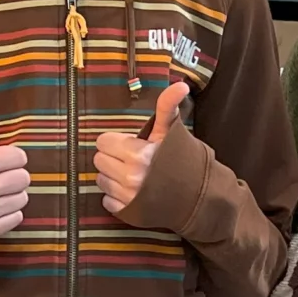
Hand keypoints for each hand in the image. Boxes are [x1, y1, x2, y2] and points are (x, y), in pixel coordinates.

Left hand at [95, 83, 189, 214]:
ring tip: (133, 174)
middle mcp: (130, 176)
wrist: (198, 197)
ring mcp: (127, 196)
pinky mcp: (126, 212)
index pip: (103, 141)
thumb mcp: (172, 132)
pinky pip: (106, 200)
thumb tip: (180, 84)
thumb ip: (167, 106)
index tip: (130, 144)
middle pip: (99, 159)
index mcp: (137, 153)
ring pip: (101, 179)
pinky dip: (116, 196)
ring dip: (113, 176)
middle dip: (113, 157)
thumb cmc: (183, 161)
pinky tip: (132, 191)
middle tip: (131, 159)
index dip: (116, 141)